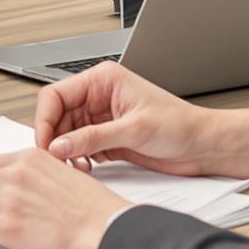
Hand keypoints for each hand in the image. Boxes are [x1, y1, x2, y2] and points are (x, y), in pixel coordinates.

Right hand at [35, 62, 248, 179]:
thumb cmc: (180, 126)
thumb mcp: (133, 130)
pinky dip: (77, 159)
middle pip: (57, 116)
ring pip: (65, 134)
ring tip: (75, 166)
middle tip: (55, 160)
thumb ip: (92, 138)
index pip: (56, 95)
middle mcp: (98, 97)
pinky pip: (79, 147)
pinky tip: (86, 168)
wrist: (203, 146)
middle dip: (54, 139)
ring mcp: (101, 118)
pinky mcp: (106, 138)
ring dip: (66, 152)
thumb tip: (58, 146)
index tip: (45, 144)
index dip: (45, 119)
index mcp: (103, 80)